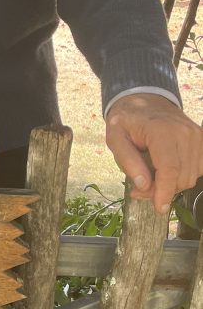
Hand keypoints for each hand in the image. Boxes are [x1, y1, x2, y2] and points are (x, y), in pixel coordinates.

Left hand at [105, 93, 202, 213]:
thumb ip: (127, 161)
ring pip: (191, 176)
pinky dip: (182, 176)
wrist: (146, 100)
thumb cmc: (127, 121)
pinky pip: (198, 169)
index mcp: (162, 130)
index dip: (164, 192)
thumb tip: (144, 185)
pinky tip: (166, 173)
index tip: (159, 208)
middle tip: (140, 189)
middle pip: (181, 176)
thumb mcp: (115, 137)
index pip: (169, 169)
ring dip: (172, 184)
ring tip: (150, 178)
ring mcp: (197, 136)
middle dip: (162, 190)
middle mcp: (185, 133)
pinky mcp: (202, 140)